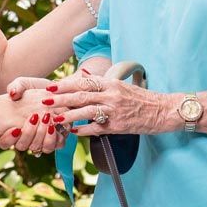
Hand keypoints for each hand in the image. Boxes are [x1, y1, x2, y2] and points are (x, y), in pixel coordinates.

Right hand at [0, 83, 68, 153]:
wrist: (56, 90)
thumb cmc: (36, 88)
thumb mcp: (24, 83)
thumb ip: (16, 87)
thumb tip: (12, 94)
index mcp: (14, 128)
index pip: (5, 142)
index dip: (8, 139)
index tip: (15, 128)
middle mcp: (26, 136)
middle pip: (22, 146)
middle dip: (28, 134)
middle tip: (34, 117)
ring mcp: (41, 138)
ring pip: (38, 147)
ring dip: (40, 135)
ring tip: (45, 119)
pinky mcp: (57, 137)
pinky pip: (55, 145)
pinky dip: (54, 138)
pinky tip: (53, 126)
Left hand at [44, 73, 177, 135]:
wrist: (162, 110)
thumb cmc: (141, 99)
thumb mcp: (121, 85)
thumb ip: (102, 82)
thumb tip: (83, 75)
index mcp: (111, 83)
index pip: (83, 82)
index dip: (65, 84)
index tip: (51, 86)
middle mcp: (111, 95)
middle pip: (80, 95)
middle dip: (60, 98)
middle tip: (44, 100)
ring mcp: (114, 110)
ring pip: (85, 112)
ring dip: (67, 115)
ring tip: (54, 118)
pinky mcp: (118, 125)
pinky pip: (96, 128)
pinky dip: (83, 130)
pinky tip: (73, 132)